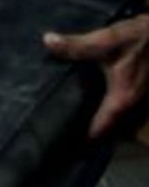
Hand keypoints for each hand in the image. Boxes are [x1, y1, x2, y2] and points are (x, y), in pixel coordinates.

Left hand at [43, 13, 148, 140]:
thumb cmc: (141, 39)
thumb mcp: (107, 40)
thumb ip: (78, 45)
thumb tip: (47, 41)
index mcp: (121, 99)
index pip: (99, 129)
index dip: (81, 140)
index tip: (61, 148)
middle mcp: (130, 104)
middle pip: (105, 127)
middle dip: (84, 133)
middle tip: (57, 137)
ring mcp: (136, 98)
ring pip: (112, 117)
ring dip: (93, 121)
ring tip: (66, 124)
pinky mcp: (135, 88)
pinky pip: (115, 106)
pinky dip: (100, 109)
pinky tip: (84, 102)